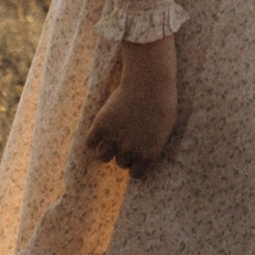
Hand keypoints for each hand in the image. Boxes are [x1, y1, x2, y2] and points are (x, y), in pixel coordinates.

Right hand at [84, 36, 178, 174]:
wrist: (150, 81)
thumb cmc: (162, 101)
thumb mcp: (164, 129)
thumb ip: (151, 147)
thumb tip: (140, 161)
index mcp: (148, 155)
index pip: (136, 174)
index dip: (135, 164)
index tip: (136, 153)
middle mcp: (130, 150)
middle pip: (121, 163)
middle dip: (123, 151)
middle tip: (128, 134)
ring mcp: (114, 139)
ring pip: (103, 156)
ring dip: (106, 148)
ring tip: (112, 135)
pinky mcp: (101, 125)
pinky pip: (90, 142)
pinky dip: (93, 137)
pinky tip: (101, 127)